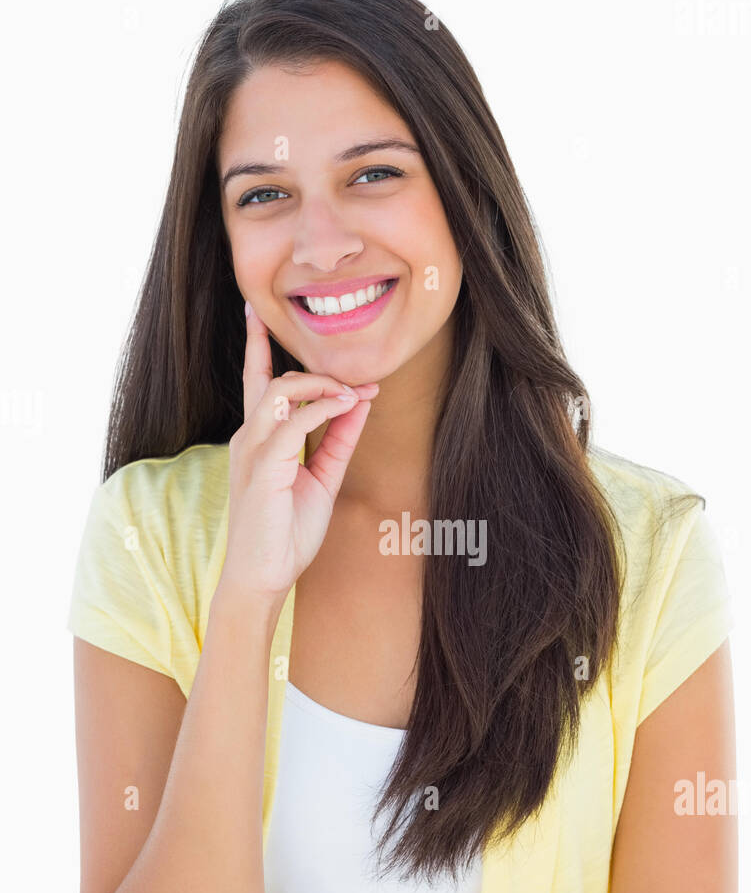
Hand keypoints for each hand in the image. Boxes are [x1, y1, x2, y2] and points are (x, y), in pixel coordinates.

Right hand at [217, 300, 378, 605]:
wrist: (264, 577)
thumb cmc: (285, 534)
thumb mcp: (321, 478)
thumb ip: (337, 440)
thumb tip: (359, 402)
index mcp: (257, 440)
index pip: (256, 383)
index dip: (257, 347)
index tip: (257, 315)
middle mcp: (249, 438)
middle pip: (267, 379)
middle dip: (300, 362)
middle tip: (350, 375)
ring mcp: (252, 451)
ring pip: (281, 392)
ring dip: (321, 384)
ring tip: (354, 391)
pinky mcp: (262, 467)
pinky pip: (293, 421)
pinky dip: (323, 408)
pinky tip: (348, 405)